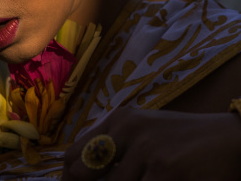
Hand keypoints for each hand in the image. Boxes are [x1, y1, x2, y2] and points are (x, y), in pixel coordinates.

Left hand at [62, 107, 240, 179]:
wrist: (231, 139)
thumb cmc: (184, 141)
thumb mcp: (144, 134)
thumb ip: (115, 149)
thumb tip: (80, 174)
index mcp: (118, 120)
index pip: (72, 154)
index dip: (69, 179)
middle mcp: (125, 129)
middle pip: (80, 172)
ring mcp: (144, 148)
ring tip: (147, 179)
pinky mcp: (164, 169)